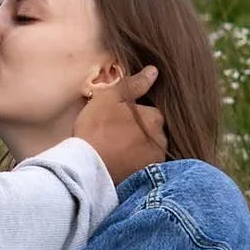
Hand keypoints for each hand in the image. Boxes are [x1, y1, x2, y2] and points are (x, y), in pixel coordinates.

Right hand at [74, 66, 165, 185]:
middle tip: (115, 136)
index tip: (117, 120)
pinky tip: (119, 163)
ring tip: (116, 151)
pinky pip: (143, 166)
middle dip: (139, 132)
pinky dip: (134, 164)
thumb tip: (154, 71)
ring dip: (137, 149)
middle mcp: (161, 139)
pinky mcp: (146, 178)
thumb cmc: (96, 129)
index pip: (150, 113)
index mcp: (155, 118)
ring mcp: (155, 161)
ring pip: (148, 149)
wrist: (87, 167)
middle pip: (152, 132)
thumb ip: (133, 84)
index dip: (133, 115)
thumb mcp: (109, 98)